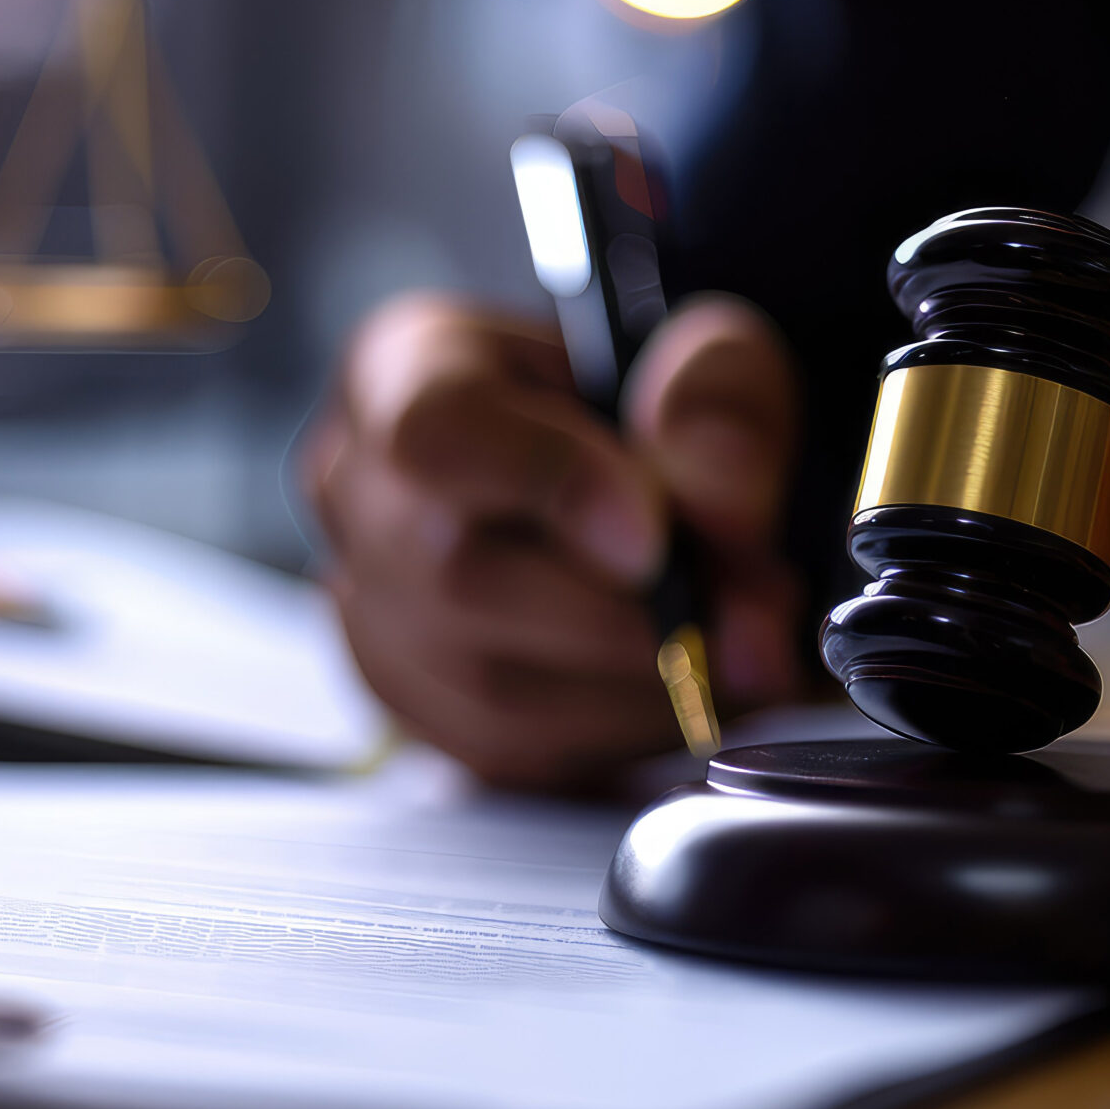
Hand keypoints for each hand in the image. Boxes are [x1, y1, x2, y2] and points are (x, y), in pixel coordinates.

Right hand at [302, 291, 802, 788]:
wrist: (615, 471)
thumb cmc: (638, 400)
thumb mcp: (705, 354)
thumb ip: (719, 402)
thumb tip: (718, 506)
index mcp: (402, 373)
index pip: (437, 435)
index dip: (552, 488)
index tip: (657, 534)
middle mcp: (357, 494)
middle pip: (460, 579)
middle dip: (630, 612)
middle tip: (752, 607)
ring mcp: (369, 610)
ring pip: (489, 688)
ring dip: (639, 687)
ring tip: (732, 643)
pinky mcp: (411, 706)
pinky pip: (511, 754)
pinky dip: (617, 734)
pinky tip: (677, 682)